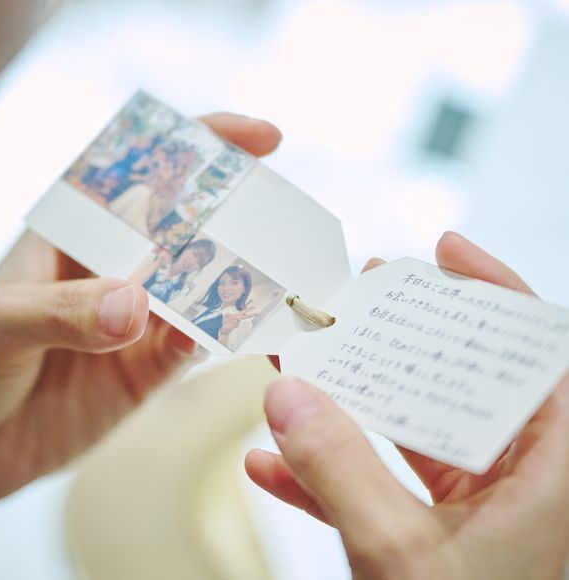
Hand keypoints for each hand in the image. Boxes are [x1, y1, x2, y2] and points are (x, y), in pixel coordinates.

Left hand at [0, 113, 281, 499]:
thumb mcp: (1, 323)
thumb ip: (64, 311)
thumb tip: (137, 307)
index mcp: (80, 233)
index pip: (145, 172)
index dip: (203, 146)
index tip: (261, 138)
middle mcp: (118, 269)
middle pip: (189, 228)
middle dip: (236, 215)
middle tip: (283, 214)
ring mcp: (139, 319)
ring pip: (203, 287)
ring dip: (239, 279)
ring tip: (277, 270)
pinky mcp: (150, 368)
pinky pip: (195, 345)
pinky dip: (218, 334)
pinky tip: (237, 327)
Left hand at [220, 306, 257, 334]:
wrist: (224, 328)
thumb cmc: (226, 322)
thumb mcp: (225, 316)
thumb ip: (227, 315)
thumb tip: (227, 314)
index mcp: (238, 315)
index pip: (245, 311)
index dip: (249, 309)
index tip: (255, 307)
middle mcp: (239, 318)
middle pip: (247, 316)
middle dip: (253, 314)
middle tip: (259, 314)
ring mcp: (238, 322)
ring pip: (238, 318)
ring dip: (232, 318)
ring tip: (229, 320)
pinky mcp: (236, 325)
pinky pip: (235, 321)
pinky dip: (232, 321)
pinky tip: (229, 322)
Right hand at [246, 232, 568, 579]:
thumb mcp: (403, 555)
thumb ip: (341, 470)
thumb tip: (287, 396)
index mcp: (550, 465)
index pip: (535, 349)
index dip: (493, 290)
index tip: (443, 251)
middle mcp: (520, 476)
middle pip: (457, 378)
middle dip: (399, 339)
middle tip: (358, 304)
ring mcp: (478, 507)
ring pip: (411, 431)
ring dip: (352, 404)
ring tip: (302, 368)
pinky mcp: (440, 538)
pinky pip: (384, 488)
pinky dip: (331, 476)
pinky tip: (274, 467)